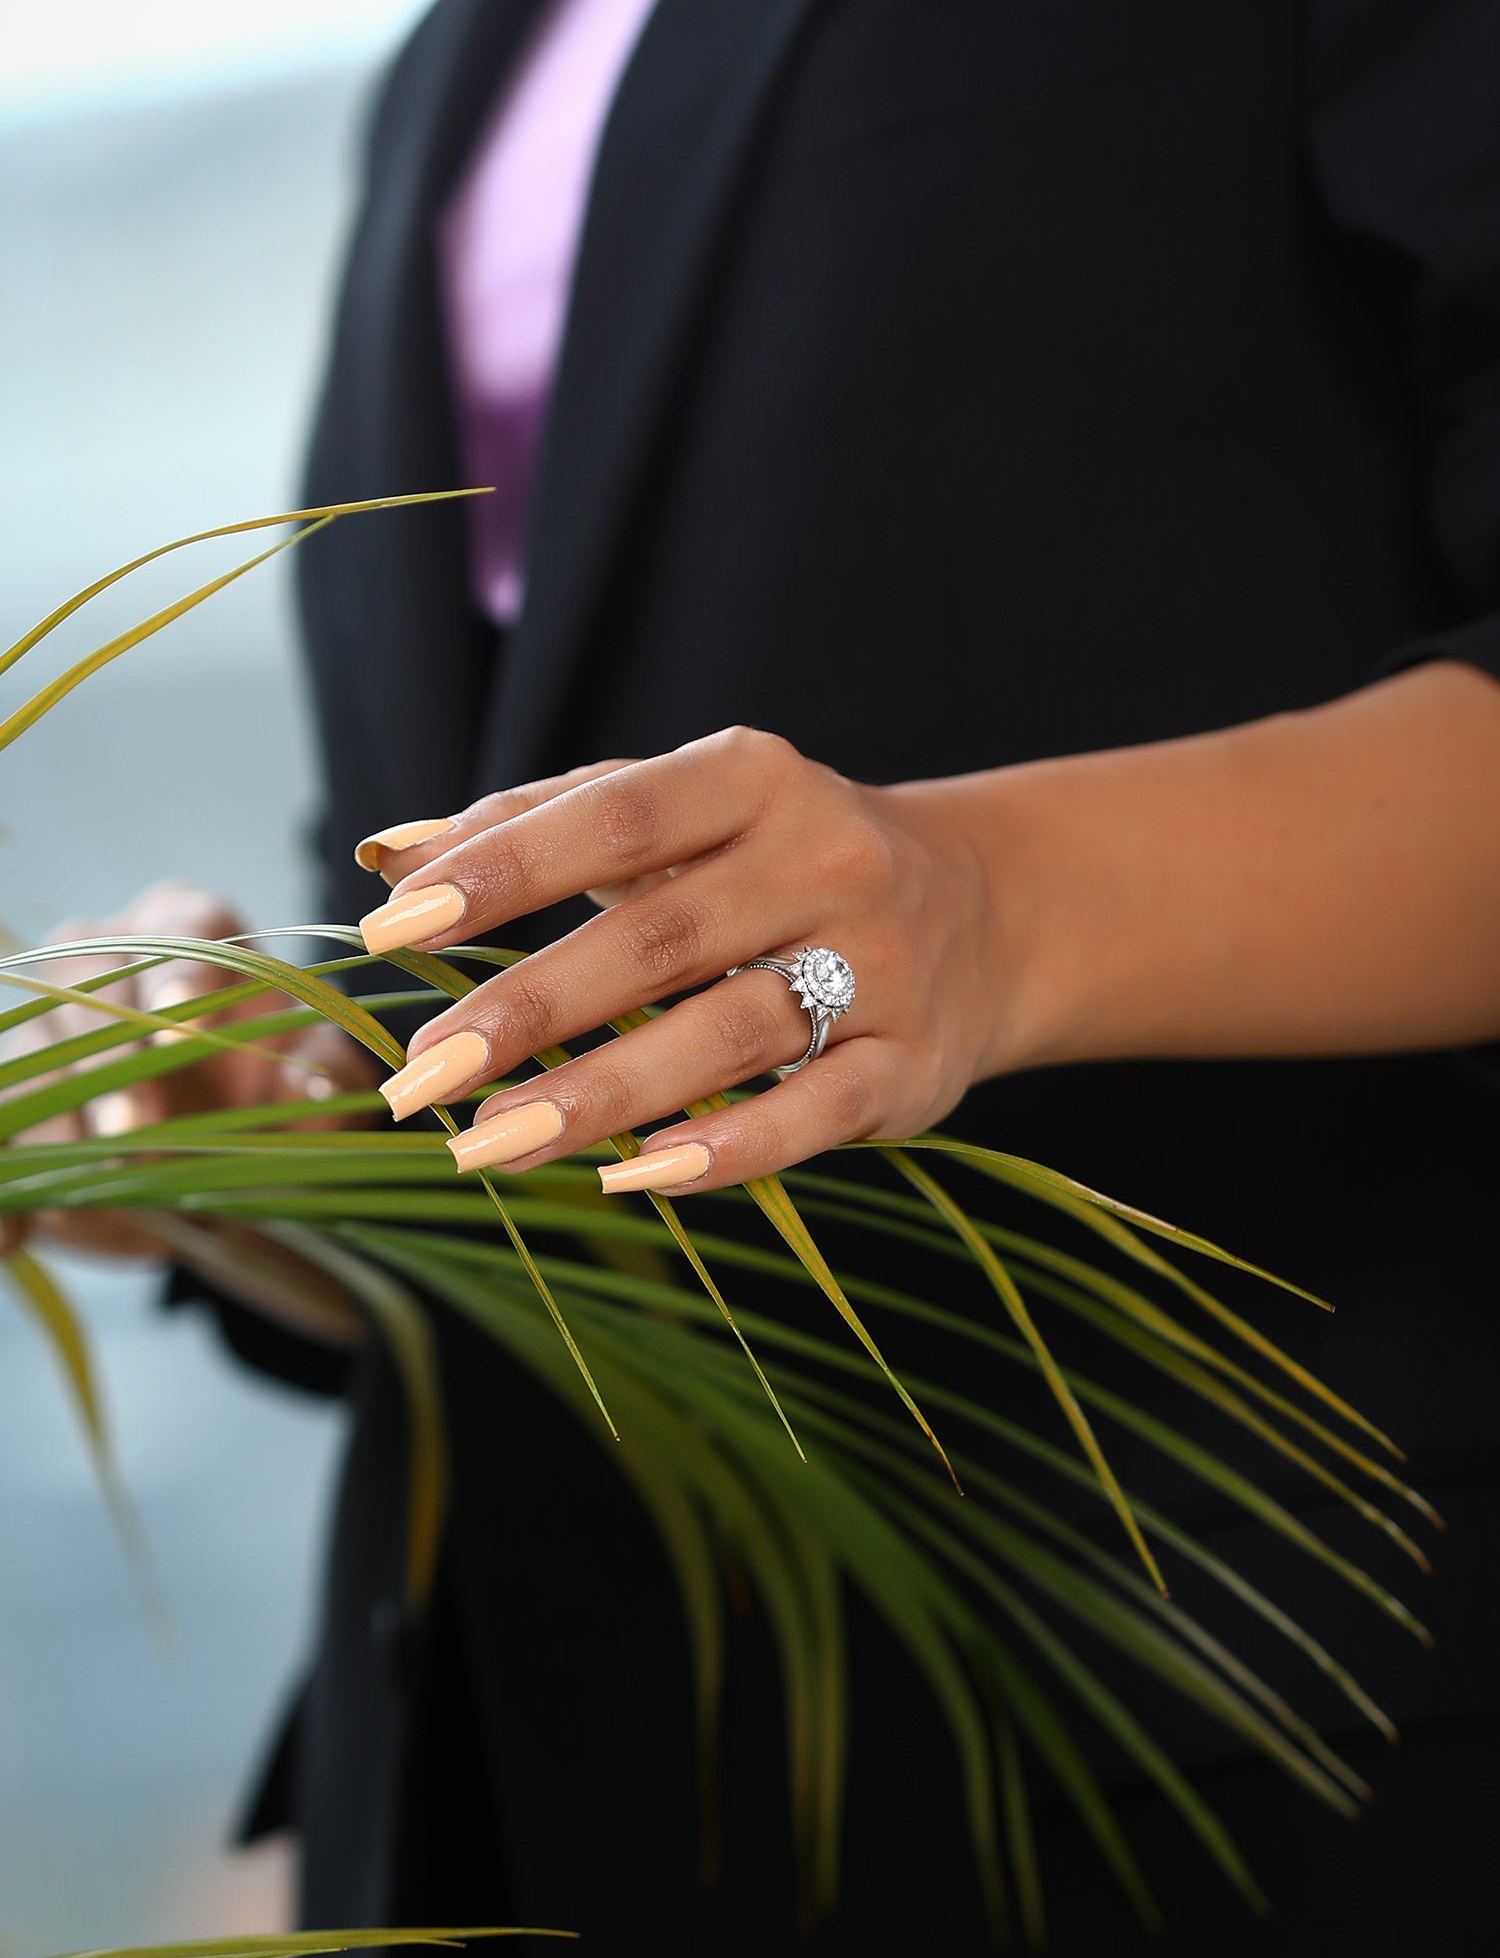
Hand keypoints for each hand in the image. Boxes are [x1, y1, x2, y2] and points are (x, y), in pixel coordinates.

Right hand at [4, 881, 375, 1338]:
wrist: (215, 1147)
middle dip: (111, 1064)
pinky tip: (12, 1238)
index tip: (188, 1023)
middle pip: (89, 986)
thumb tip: (318, 1088)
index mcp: (189, 929)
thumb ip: (326, 1078)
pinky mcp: (12, 1087)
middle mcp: (103, 952)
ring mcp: (43, 1016)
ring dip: (58, 1129)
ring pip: (30, 1055)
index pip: (186, 928)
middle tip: (137, 1131)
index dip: (185, 974)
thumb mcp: (312, 1081)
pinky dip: (6, 1190)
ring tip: (96, 1195)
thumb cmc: (270, 1087)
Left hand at [355, 728, 999, 1192]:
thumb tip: (389, 855)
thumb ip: (539, 822)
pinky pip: (813, 1112)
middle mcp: (825, 861)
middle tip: (419, 1078)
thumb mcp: (680, 812)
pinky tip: (629, 1176)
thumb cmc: (776, 859)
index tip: (392, 924)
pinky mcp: (911, 1065)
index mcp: (755, 780)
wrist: (982, 911)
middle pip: (660, 940)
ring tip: (486, 1145)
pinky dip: (726, 1151)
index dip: (506, 866)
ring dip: (601, 1095)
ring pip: (729, 1034)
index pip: (619, 813)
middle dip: (528, 1011)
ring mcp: (879, 966)